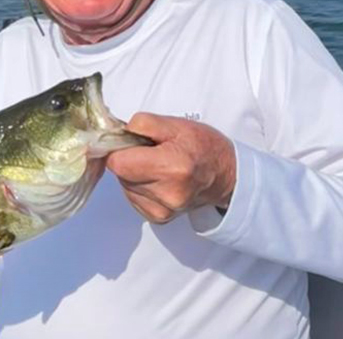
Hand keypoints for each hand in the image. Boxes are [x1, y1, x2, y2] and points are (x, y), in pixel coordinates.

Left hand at [105, 113, 235, 223]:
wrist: (225, 176)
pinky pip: (133, 196)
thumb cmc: (202, 146)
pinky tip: (156, 178)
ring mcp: (162, 210)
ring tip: (156, 164)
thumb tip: (116, 133)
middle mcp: (166, 194)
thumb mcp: (174, 124)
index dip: (118, 147)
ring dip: (133, 172)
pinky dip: (139, 185)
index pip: (118, 162)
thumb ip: (141, 124)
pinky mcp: (158, 218)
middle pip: (120, 173)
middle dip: (127, 158)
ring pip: (125, 185)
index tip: (129, 141)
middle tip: (148, 150)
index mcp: (171, 167)